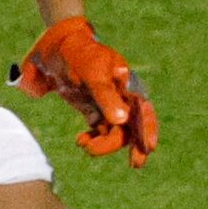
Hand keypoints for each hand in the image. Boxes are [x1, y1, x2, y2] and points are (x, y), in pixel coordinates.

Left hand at [11, 17, 156, 165]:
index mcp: (127, 85)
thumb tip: (122, 121)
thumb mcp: (92, 73)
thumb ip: (106, 96)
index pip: (143, 111)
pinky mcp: (92, 108)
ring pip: (115, 131)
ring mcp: (107, 103)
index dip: (147, 130)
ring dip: (105, 143)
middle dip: (134, 145)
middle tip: (136, 165)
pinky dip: (93, 138)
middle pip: (133, 125)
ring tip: (85, 146)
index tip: (148, 149)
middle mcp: (121, 96)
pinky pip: (99, 129)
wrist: (58, 44)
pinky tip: (81, 141)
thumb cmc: (80, 54)